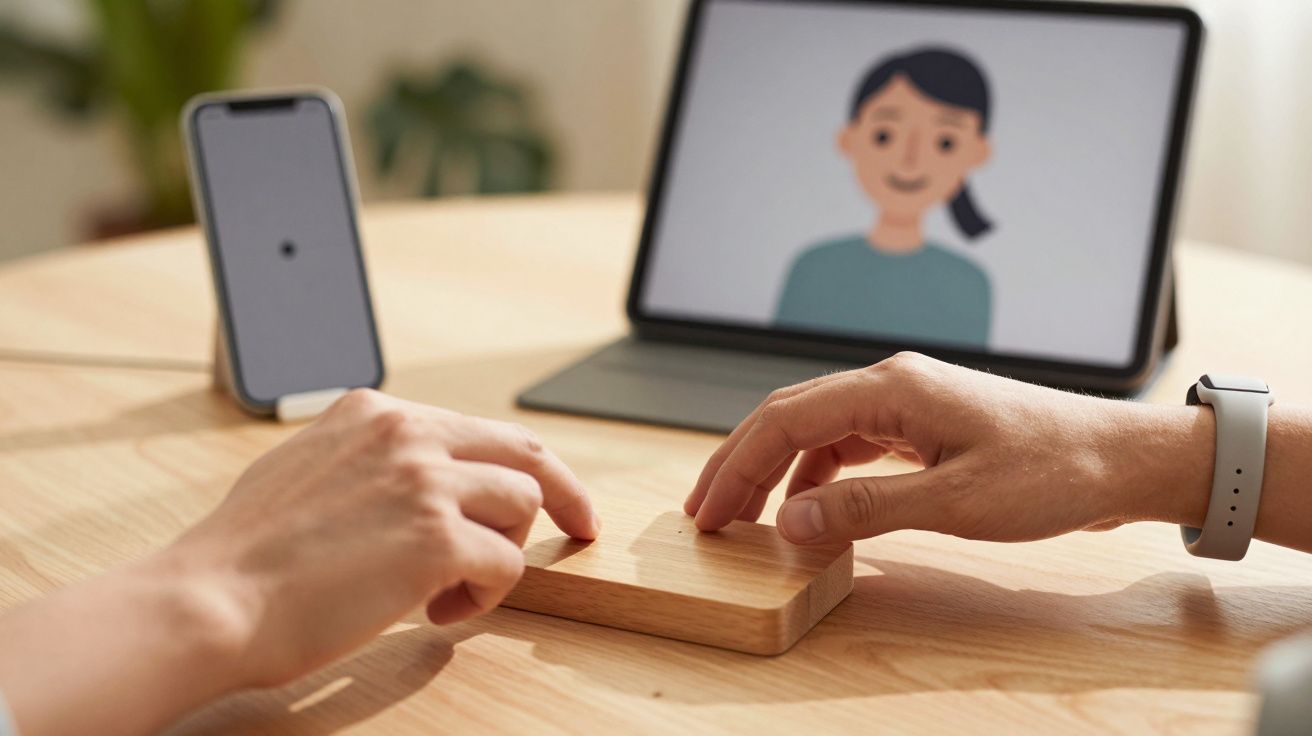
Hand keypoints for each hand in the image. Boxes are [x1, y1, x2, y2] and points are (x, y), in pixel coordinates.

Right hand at [166, 389, 597, 687]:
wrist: (212, 598)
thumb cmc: (248, 554)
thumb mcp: (307, 466)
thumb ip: (368, 458)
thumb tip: (420, 477)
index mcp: (375, 411)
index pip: (477, 429)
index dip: (517, 466)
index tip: (544, 491)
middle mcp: (406, 432)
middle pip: (524, 452)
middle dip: (565, 491)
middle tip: (582, 525)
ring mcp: (426, 480)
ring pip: (522, 505)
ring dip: (502, 554)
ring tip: (453, 588)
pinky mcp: (439, 536)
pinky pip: (507, 564)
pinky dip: (486, 595)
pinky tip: (440, 610)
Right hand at [685, 352, 1212, 544]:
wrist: (1118, 458)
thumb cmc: (1050, 471)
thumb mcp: (953, 501)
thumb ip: (865, 509)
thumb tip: (789, 520)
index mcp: (891, 387)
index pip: (785, 420)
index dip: (736, 465)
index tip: (707, 511)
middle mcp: (891, 384)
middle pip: (789, 417)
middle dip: (741, 464)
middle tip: (706, 514)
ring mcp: (906, 402)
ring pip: (816, 430)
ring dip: (775, 470)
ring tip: (745, 515)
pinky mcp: (922, 425)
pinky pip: (850, 444)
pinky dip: (818, 474)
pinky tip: (809, 506)